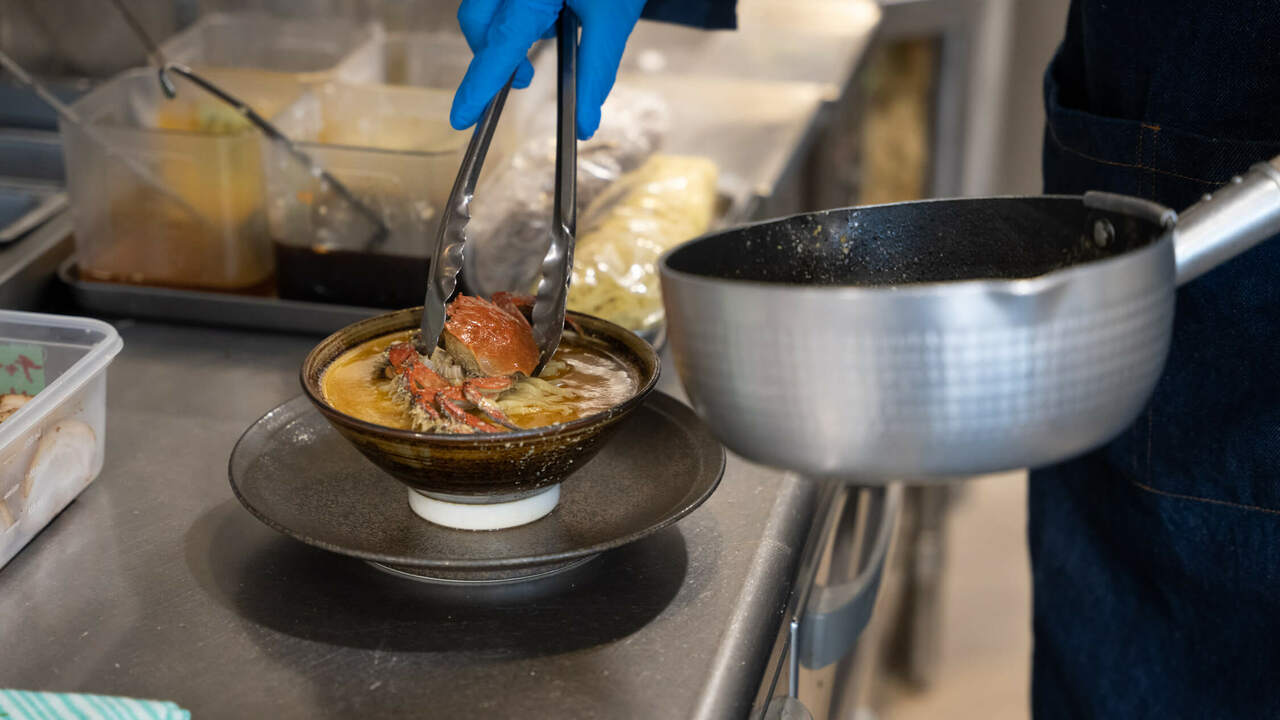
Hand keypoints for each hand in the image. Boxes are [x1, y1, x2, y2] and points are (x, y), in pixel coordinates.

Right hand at [450, 0, 646, 139]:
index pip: (498, 46)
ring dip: (503, 34)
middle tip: (524, 79)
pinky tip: (546, 12)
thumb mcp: (614, 19)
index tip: (461, 118)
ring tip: (542, 40)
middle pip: (477, 23)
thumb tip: (585, 123)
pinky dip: (511, 14)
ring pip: (484, 8)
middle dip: (492, 57)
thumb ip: (596, 72)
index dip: (478, 86)